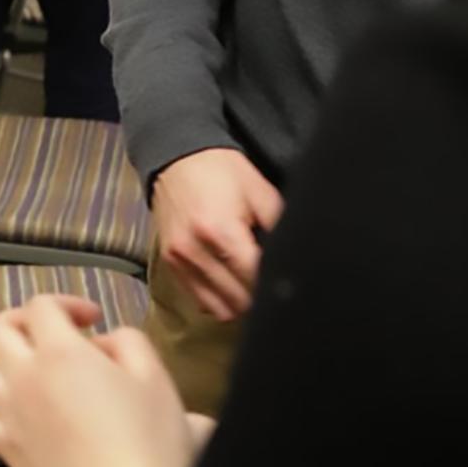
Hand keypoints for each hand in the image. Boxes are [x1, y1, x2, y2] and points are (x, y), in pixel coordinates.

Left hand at [0, 295, 191, 466]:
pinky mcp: (5, 446)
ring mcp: (8, 413)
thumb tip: (107, 340)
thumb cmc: (146, 446)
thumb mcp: (156, 380)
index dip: (66, 303)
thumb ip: (129, 342)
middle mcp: (23, 377)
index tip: (91, 318)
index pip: (41, 306)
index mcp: (60, 354)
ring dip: (2, 354)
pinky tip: (12, 401)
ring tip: (30, 362)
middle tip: (53, 331)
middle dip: (24, 320)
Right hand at [149, 147, 282, 320]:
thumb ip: (280, 227)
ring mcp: (179, 260)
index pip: (255, 279)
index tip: (289, 283)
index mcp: (220, 231)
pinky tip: (232, 286)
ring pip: (220, 308)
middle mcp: (194, 251)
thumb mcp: (260, 192)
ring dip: (241, 304)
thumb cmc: (222, 171)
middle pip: (239, 300)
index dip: (276, 285)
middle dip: (260, 298)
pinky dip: (220, 300)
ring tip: (255, 289)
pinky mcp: (170, 264)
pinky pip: (200, 300)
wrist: (176, 158)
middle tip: (275, 286)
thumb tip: (297, 258)